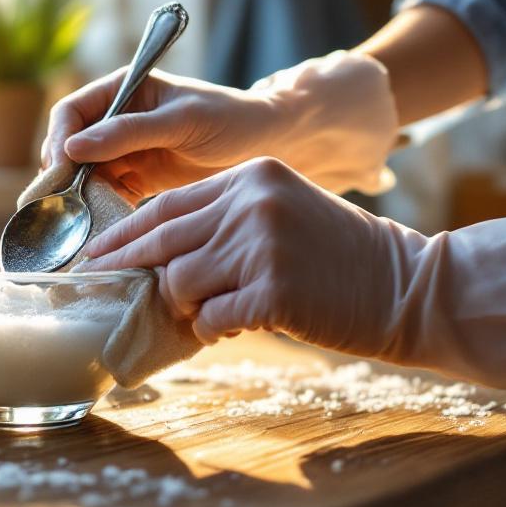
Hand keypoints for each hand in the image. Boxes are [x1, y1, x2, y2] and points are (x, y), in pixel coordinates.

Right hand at [42, 67, 280, 202]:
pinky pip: (105, 194)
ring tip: (74, 218)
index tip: (60, 167)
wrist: (266, 145)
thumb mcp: (181, 121)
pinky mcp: (136, 179)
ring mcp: (124, 151)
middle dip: (61, 172)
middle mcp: (116, 119)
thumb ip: (129, 132)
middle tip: (59, 201)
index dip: (58, 138)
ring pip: (82, 174)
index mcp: (122, 90)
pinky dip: (98, 208)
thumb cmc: (230, 119)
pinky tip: (97, 224)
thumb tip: (74, 147)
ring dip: (76, 194)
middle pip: (69, 145)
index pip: (71, 111)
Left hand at [78, 157, 505, 389]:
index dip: (123, 232)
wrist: (411, 286)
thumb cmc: (339, 257)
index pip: (166, 205)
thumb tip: (157, 254)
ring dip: (182, 305)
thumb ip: (225, 221)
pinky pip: (210, 318)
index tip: (94, 253)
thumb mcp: (281, 212)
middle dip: (125, 268)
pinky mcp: (273, 291)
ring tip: (203, 312)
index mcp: (250, 177)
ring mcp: (261, 246)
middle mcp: (251, 203)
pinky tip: (232, 327)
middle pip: (161, 241)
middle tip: (98, 287)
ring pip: (179, 281)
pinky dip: (211, 329)